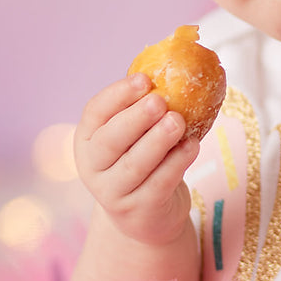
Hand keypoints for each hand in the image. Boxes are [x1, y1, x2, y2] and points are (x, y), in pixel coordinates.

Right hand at [74, 73, 199, 246]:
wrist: (148, 214)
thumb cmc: (143, 159)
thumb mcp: (136, 134)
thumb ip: (146, 106)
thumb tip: (177, 65)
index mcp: (87, 139)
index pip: (95, 112)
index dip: (118, 94)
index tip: (144, 79)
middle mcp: (93, 167)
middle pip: (110, 140)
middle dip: (135, 119)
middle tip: (159, 101)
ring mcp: (113, 193)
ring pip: (134, 165)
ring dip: (158, 141)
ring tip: (178, 121)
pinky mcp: (138, 212)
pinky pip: (158, 184)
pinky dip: (176, 163)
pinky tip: (192, 146)